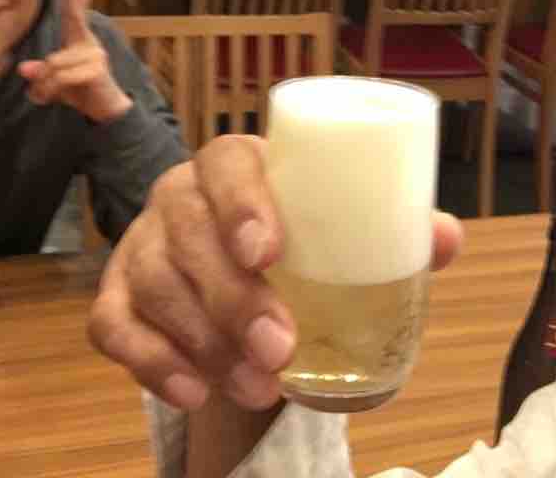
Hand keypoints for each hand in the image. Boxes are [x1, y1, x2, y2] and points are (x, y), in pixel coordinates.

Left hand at [18, 0, 131, 123]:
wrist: (106, 110)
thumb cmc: (79, 89)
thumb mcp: (53, 81)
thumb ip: (39, 73)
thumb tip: (24, 68)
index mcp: (78, 38)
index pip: (78, 8)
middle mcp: (88, 42)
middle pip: (75, 16)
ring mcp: (93, 55)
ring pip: (51, 64)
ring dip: (43, 84)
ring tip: (47, 94)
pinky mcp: (94, 71)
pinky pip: (59, 77)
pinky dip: (49, 91)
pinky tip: (53, 98)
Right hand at [87, 135, 463, 411]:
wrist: (240, 276)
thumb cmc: (295, 242)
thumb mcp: (338, 230)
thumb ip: (390, 230)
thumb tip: (445, 239)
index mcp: (233, 165)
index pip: (226, 162)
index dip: (241, 202)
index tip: (269, 252)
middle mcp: (178, 195)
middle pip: (189, 233)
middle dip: (232, 297)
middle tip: (280, 349)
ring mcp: (140, 243)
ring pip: (152, 283)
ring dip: (203, 341)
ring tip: (257, 386)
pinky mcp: (114, 294)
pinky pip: (111, 326)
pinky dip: (150, 362)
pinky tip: (193, 393)